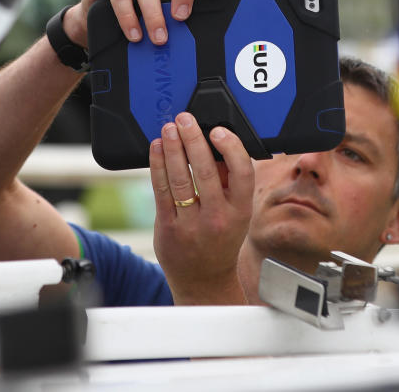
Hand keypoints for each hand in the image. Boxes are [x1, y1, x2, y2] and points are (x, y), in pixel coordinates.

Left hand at [149, 111, 253, 304]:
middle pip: (205, 171)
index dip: (230, 148)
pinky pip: (161, 191)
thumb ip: (228, 180)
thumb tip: (214, 141)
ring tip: (168, 128)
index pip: (242, 173)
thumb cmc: (221, 237)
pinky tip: (157, 149)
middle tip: (185, 119)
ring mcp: (191, 225)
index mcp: (240, 210)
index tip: (217, 130)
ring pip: (180, 179)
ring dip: (172, 148)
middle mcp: (218, 218)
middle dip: (193, 139)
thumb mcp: (236, 212)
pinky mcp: (168, 228)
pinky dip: (158, 165)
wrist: (204, 280)